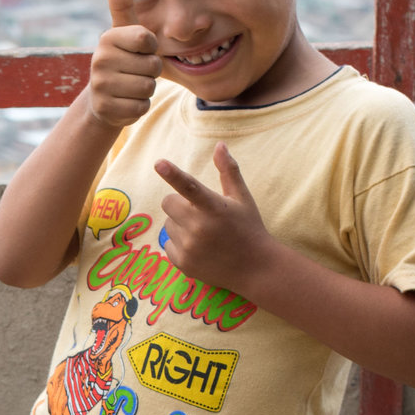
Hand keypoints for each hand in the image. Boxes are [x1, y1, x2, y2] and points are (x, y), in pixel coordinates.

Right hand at [85, 0, 160, 129]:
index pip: (147, 39)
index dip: (150, 48)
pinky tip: (126, 101)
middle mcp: (100, 60)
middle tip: (134, 71)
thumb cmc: (121, 59)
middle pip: (152, 66)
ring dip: (146, 89)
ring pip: (148, 87)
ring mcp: (101, 86)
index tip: (138, 50)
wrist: (101, 99)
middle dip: (150, 71)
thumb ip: (123, 8)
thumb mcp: (123, 33)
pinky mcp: (106, 109)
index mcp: (107, 38)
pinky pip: (141, 107)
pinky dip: (139, 106)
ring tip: (131, 85)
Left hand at [155, 145, 274, 292]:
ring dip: (180, 225)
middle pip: (168, 203)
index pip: (190, 187)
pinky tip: (199, 248)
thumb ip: (229, 171)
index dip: (173, 174)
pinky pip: (167, 244)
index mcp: (214, 208)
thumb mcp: (242, 198)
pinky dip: (179, 244)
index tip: (159, 163)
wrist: (255, 268)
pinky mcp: (183, 263)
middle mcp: (200, 228)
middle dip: (180, 204)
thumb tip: (219, 145)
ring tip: (203, 234)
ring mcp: (190, 247)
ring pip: (168, 224)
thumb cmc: (249, 228)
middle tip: (200, 213)